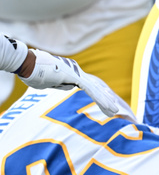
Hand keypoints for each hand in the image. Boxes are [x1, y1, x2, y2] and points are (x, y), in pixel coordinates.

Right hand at [19, 49, 136, 119]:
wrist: (26, 63)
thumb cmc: (32, 71)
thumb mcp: (48, 81)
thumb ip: (59, 84)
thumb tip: (67, 87)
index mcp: (72, 73)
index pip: (89, 86)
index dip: (99, 95)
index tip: (107, 103)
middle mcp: (77, 71)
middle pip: (96, 87)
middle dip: (106, 99)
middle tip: (116, 110)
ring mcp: (77, 73)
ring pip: (96, 89)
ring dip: (106, 101)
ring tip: (116, 111)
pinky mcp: (74, 76)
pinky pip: (91, 90)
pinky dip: (100, 99)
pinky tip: (108, 106)